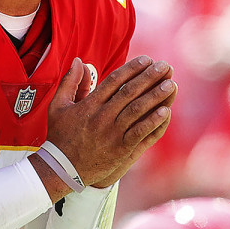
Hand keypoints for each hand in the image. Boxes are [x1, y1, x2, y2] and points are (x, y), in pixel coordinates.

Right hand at [44, 55, 175, 189]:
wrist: (62, 168)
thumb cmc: (60, 135)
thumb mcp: (58, 105)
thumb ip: (70, 82)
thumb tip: (79, 60)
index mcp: (89, 104)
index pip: (114, 80)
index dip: (132, 68)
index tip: (147, 59)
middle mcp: (102, 116)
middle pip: (129, 92)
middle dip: (149, 77)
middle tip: (165, 67)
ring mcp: (112, 133)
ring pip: (137, 110)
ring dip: (156, 96)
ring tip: (171, 85)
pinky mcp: (120, 150)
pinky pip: (140, 133)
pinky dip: (153, 122)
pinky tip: (166, 111)